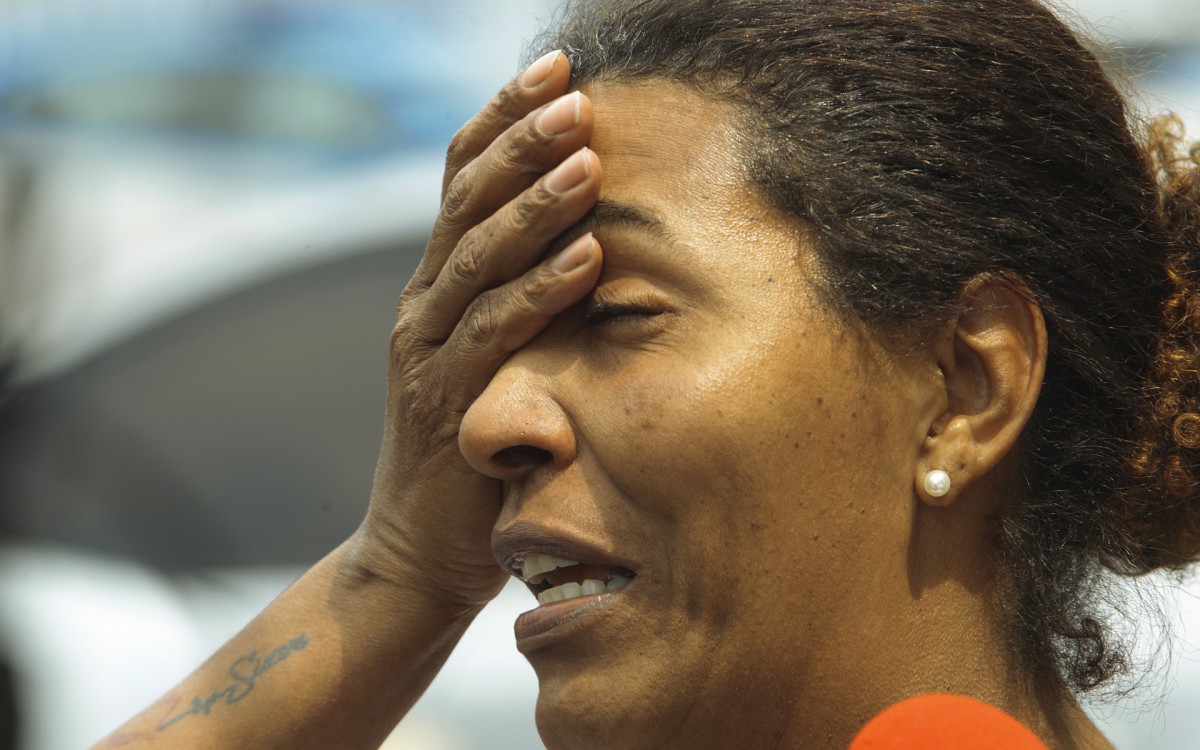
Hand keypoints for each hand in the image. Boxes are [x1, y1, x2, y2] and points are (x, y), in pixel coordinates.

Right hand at [353, 52, 601, 612]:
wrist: (418, 552)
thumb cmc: (472, 452)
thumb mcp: (494, 360)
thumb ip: (520, 301)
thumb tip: (590, 237)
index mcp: (436, 285)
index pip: (461, 181)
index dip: (502, 120)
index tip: (556, 68)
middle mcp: (422, 305)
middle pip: (465, 201)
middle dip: (520, 140)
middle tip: (574, 91)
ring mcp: (427, 351)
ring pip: (478, 258)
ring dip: (534, 204)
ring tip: (588, 157)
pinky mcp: (446, 403)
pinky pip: (498, 334)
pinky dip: (542, 291)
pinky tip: (589, 256)